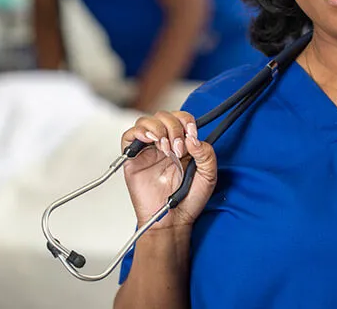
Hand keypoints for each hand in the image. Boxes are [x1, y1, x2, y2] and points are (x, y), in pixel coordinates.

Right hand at [120, 111, 216, 229]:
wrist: (172, 220)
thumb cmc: (189, 201)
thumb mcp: (208, 177)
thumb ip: (206, 155)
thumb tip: (192, 139)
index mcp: (181, 144)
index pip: (181, 118)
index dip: (186, 121)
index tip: (191, 136)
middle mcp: (163, 144)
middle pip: (163, 116)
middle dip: (173, 128)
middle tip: (178, 149)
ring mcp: (147, 150)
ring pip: (146, 121)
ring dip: (158, 129)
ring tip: (165, 148)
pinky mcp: (132, 159)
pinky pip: (129, 136)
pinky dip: (139, 132)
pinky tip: (150, 140)